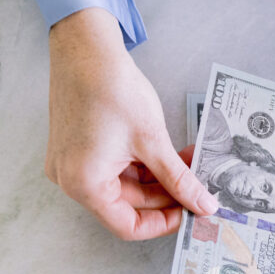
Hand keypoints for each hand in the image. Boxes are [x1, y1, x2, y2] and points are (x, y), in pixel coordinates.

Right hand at [45, 8, 217, 239]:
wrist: (84, 47)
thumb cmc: (109, 87)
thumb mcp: (153, 140)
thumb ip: (179, 179)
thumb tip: (202, 204)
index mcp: (84, 184)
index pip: (128, 226)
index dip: (164, 223)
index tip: (191, 212)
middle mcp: (71, 178)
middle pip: (128, 204)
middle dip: (167, 193)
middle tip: (199, 183)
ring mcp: (73, 162)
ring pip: (126, 184)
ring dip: (159, 176)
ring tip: (191, 160)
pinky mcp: (79, 147)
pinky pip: (116, 166)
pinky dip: (144, 162)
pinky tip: (171, 152)